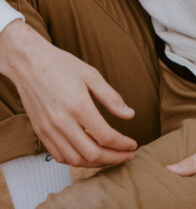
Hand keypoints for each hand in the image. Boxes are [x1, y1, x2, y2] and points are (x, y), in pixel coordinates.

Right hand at [0, 20, 136, 166]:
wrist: (30, 64)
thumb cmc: (62, 65)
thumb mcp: (91, 75)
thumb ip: (111, 98)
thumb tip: (130, 115)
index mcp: (78, 105)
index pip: (105, 136)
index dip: (122, 144)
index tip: (133, 145)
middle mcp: (62, 122)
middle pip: (92, 153)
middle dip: (113, 158)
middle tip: (127, 156)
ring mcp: (49, 130)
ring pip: (75, 160)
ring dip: (96, 163)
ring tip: (111, 157)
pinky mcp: (41, 133)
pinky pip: (60, 156)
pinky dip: (76, 161)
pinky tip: (88, 154)